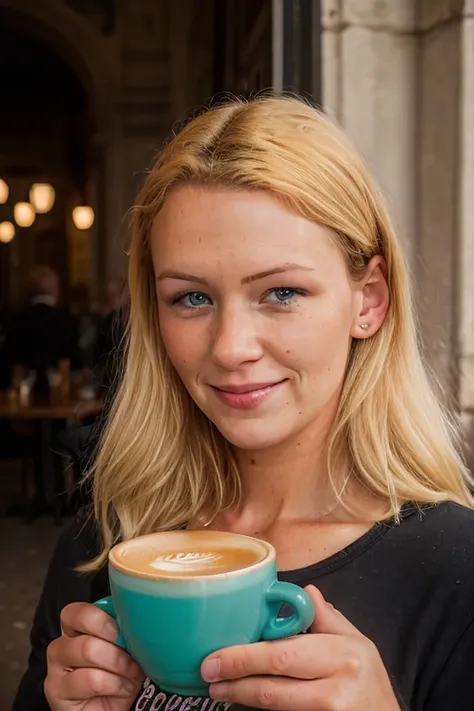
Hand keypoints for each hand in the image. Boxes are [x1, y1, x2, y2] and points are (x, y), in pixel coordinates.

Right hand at [44, 602, 144, 709]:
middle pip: (85, 630)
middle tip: (131, 657)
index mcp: (76, 628)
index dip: (102, 618)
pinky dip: (114, 683)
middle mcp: (61, 645)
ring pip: (88, 650)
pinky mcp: (56, 693)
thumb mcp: (127, 648)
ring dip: (118, 664)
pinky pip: (91, 679)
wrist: (114, 710)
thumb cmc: (121, 675)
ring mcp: (55, 670)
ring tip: (130, 674)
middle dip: (117, 645)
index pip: (78, 611)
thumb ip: (123, 629)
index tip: (124, 629)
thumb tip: (135, 616)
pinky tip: (121, 688)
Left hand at [201, 586, 399, 710]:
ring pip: (275, 708)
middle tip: (208, 675)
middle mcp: (336, 688)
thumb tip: (306, 591)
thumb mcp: (358, 644)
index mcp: (342, 654)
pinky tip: (243, 706)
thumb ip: (329, 620)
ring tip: (219, 691)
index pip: (283, 654)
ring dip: (241, 698)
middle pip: (274, 687)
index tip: (217, 656)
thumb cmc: (371, 684)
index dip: (245, 657)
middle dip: (236, 680)